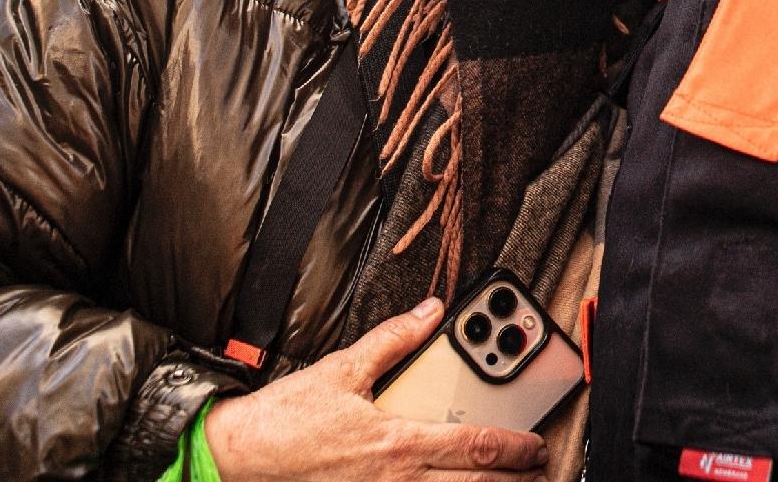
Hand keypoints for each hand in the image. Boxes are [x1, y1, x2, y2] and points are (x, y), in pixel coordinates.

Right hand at [203, 299, 548, 480]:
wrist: (238, 459)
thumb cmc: (285, 422)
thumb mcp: (343, 370)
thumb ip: (393, 341)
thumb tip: (428, 312)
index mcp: (397, 444)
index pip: (473, 448)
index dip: (513, 448)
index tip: (536, 445)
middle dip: (514, 481)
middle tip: (539, 471)